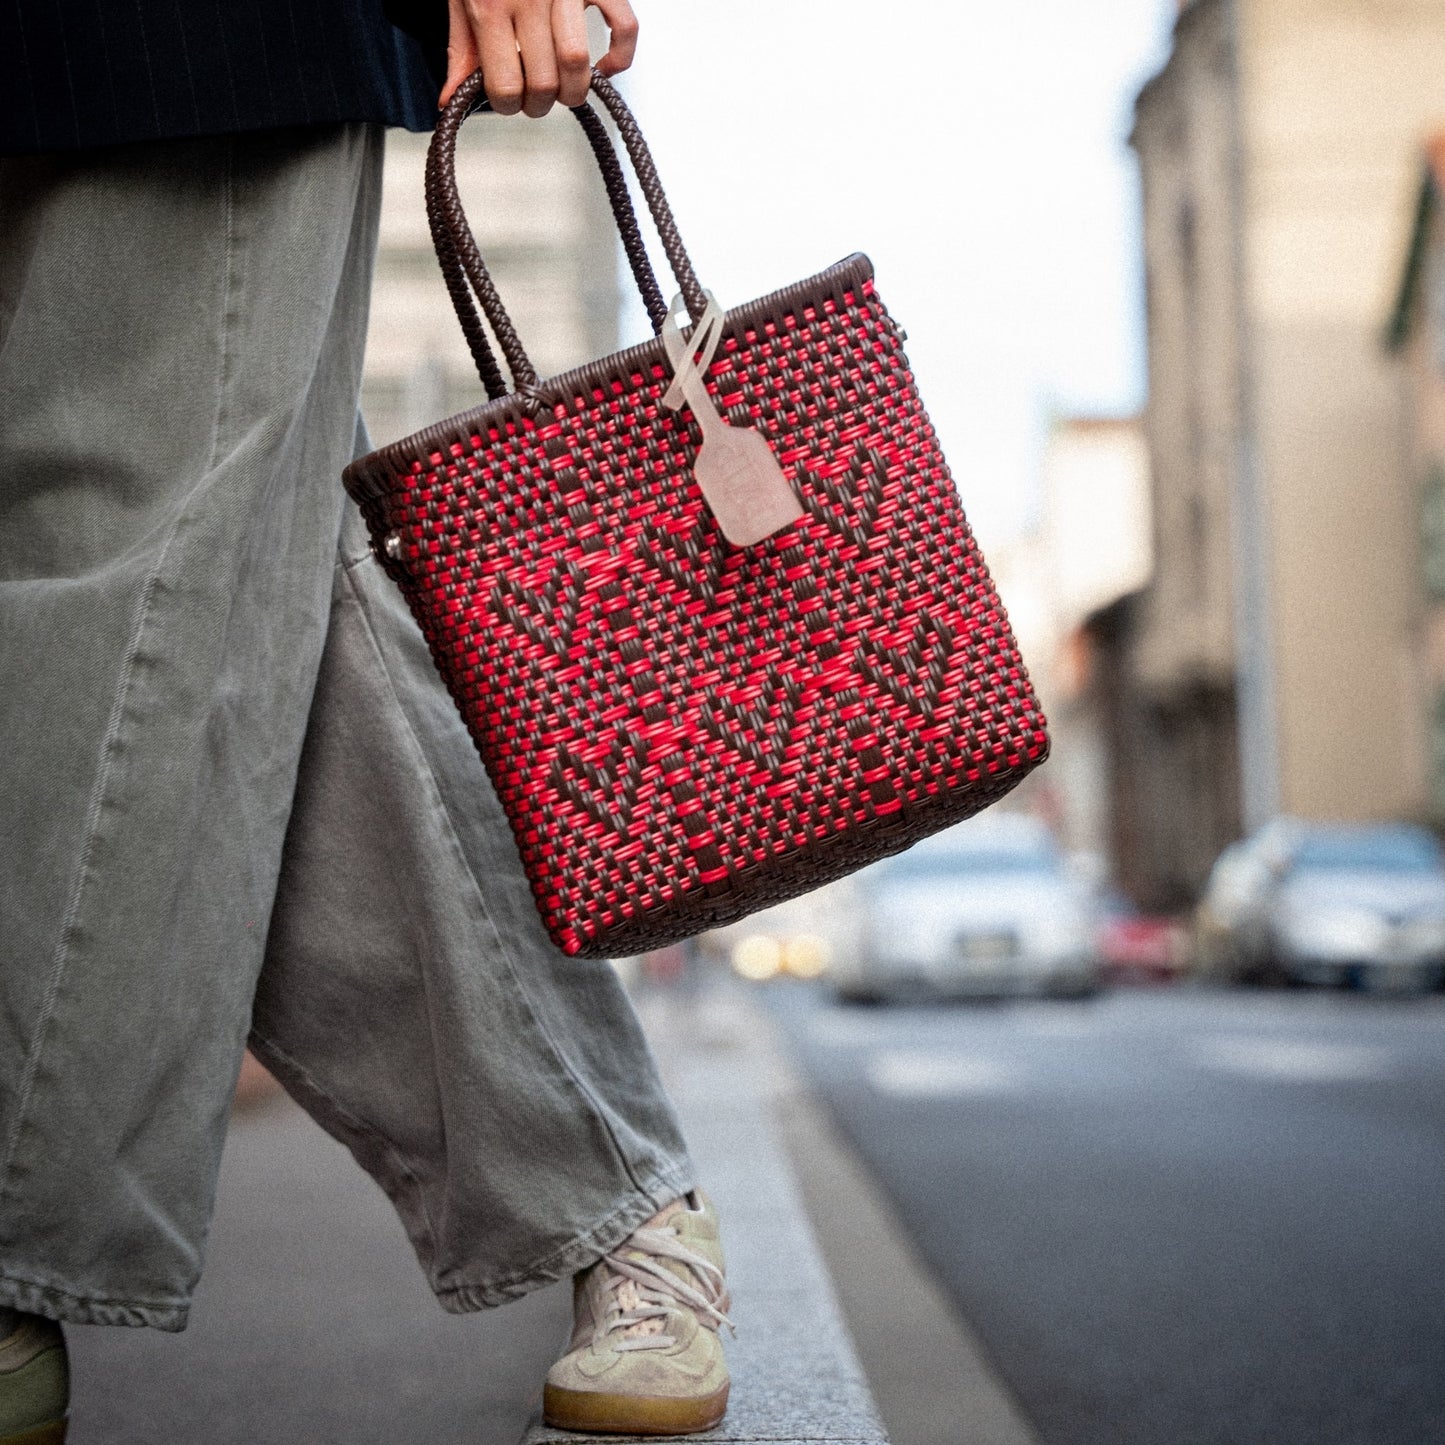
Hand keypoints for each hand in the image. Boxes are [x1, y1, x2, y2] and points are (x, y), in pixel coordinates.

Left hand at [441, 0, 638, 115]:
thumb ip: (461, 49)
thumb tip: (452, 100)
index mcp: (492, 5)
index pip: (505, 85)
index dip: (507, 105)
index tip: (507, 100)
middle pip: (544, 83)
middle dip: (538, 103)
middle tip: (531, 97)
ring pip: (578, 65)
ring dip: (572, 91)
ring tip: (561, 88)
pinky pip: (624, 27)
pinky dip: (619, 57)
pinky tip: (603, 67)